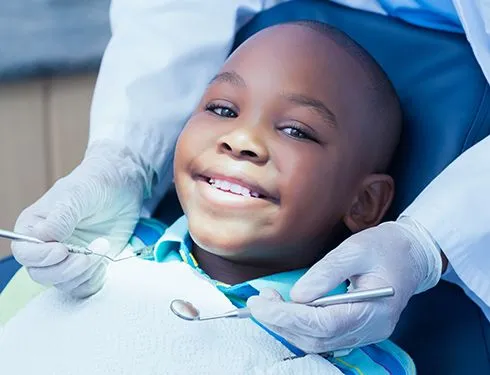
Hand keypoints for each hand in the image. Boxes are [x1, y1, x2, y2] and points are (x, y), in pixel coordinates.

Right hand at [11, 141, 148, 297]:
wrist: (122, 186)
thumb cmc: (95, 184)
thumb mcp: (78, 194)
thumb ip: (61, 217)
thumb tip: (44, 237)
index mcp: (34, 227)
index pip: (25, 254)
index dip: (41, 257)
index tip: (62, 250)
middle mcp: (46, 247)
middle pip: (42, 275)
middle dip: (68, 269)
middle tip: (90, 253)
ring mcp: (67, 259)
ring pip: (64, 284)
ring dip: (85, 272)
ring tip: (102, 246)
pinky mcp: (87, 267)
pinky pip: (84, 288)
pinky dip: (94, 280)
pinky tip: (104, 263)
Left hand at [247, 217, 442, 352]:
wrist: (411, 255)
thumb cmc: (385, 248)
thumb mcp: (355, 250)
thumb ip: (326, 273)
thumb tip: (297, 295)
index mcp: (374, 310)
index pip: (323, 324)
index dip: (287, 316)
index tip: (261, 303)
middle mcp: (370, 329)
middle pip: (317, 339)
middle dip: (281, 322)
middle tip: (259, 301)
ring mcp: (365, 334)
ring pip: (317, 343)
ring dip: (287, 326)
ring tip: (268, 303)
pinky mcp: (358, 330)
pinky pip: (324, 337)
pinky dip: (299, 327)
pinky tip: (285, 311)